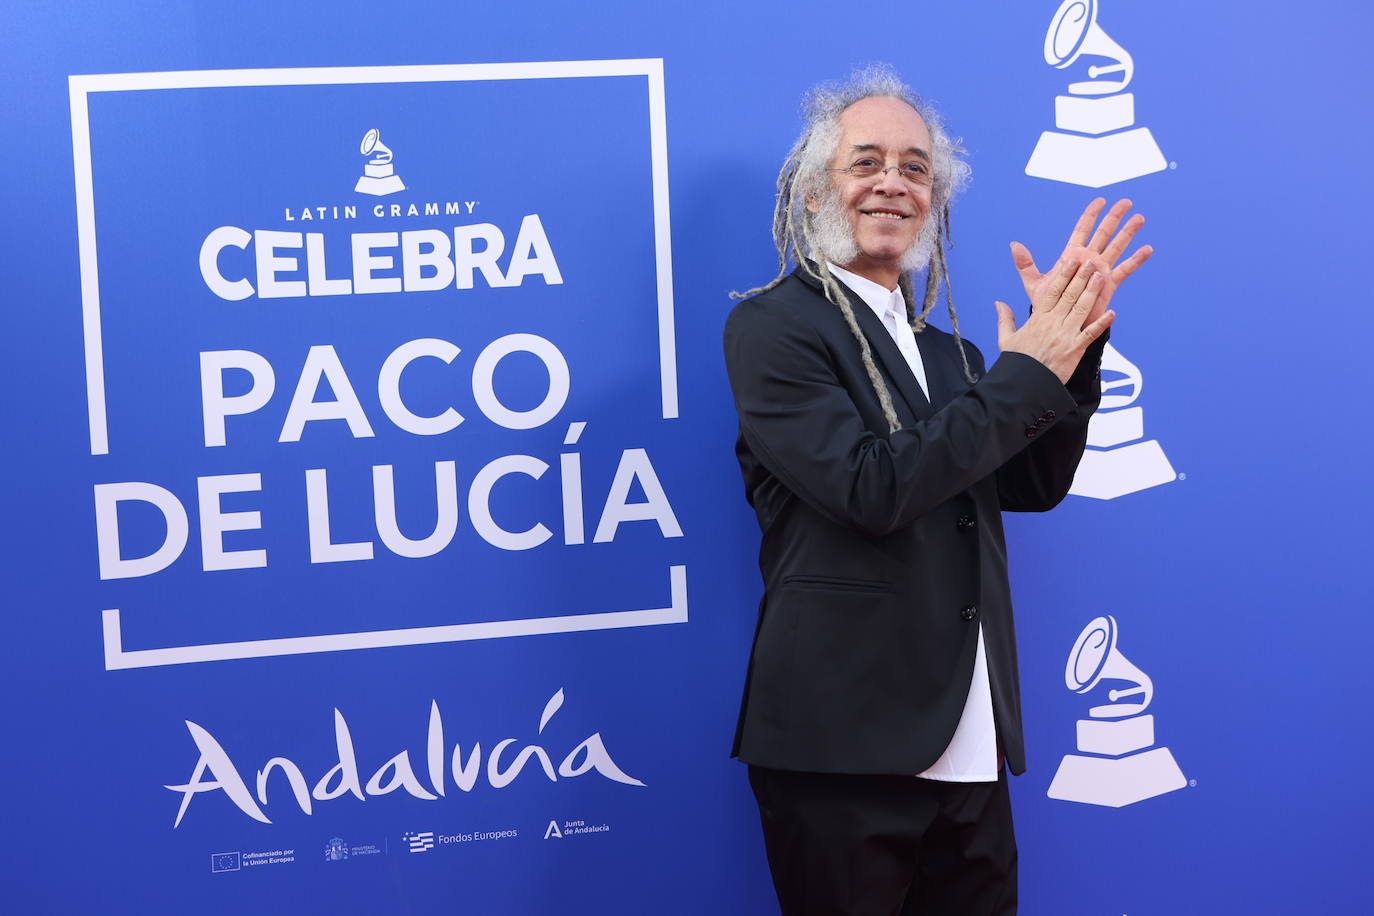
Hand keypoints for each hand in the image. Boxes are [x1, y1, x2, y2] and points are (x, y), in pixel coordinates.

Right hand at [996, 256, 1113, 383]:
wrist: (1025, 384)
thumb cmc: (1017, 362)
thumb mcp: (1006, 338)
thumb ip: (1005, 318)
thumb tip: (999, 303)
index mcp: (1038, 319)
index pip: (1052, 291)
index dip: (1063, 274)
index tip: (1071, 260)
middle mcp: (1053, 324)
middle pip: (1069, 295)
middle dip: (1081, 277)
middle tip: (1091, 261)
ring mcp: (1066, 336)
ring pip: (1081, 309)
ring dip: (1092, 292)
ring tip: (1101, 277)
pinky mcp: (1075, 350)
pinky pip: (1091, 334)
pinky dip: (1102, 324)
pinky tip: (1112, 313)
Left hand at [1010, 198, 1152, 325]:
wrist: (1059, 324)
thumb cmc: (1047, 304)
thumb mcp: (1034, 283)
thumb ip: (1025, 264)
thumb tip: (1014, 244)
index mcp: (1072, 256)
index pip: (1083, 229)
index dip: (1091, 215)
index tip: (1100, 200)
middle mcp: (1089, 259)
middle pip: (1104, 233)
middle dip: (1114, 217)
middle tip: (1126, 202)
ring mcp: (1100, 270)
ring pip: (1117, 247)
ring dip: (1128, 233)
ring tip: (1140, 218)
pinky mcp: (1108, 284)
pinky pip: (1124, 270)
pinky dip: (1136, 260)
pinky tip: (1147, 249)